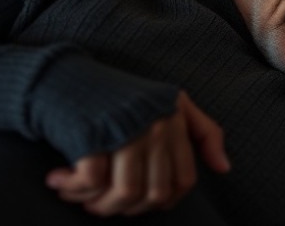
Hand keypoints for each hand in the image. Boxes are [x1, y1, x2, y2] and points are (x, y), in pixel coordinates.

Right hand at [45, 91, 229, 216]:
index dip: (161, 201)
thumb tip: (224, 168)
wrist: (66, 76)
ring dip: (98, 205)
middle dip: (126, 209)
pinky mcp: (93, 135)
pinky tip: (60, 181)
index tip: (137, 202)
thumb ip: (204, 132)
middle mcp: (156, 126)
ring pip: (125, 194)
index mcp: (175, 120)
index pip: (184, 180)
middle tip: (102, 202)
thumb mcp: (171, 104)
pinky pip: (91, 182)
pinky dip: (73, 190)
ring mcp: (126, 130)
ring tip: (80, 196)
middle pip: (154, 194)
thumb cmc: (119, 97)